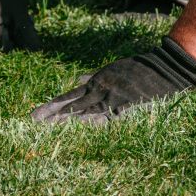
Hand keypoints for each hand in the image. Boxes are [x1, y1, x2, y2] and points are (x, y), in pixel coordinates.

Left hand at [31, 37, 195, 123]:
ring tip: (50, 126)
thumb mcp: (110, 71)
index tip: (35, 115)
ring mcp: (113, 98)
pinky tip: (82, 127)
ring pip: (86, 111)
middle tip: (34, 122)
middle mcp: (100, 91)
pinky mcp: (127, 103)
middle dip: (53, 115)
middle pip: (72, 106)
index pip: (68, 97)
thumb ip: (93, 78)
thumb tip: (77, 80)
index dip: (51, 106)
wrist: (162, 68)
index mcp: (95, 84)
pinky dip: (96, 121)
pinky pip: (109, 115)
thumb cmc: (136, 70)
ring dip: (68, 120)